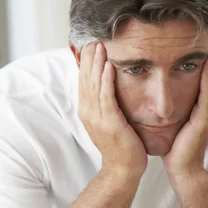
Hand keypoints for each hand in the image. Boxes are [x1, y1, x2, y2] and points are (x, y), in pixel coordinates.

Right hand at [79, 43, 147, 179]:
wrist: (123, 169)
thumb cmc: (121, 145)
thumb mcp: (109, 121)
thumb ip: (106, 104)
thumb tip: (109, 87)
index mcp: (87, 111)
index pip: (83, 81)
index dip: (85, 62)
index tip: (90, 44)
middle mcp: (88, 113)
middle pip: (85, 80)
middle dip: (89, 58)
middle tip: (93, 38)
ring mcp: (97, 118)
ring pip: (94, 86)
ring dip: (96, 64)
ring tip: (100, 46)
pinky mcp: (110, 123)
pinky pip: (106, 98)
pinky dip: (106, 81)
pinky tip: (109, 66)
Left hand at [163, 37, 207, 178]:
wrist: (181, 168)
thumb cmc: (175, 146)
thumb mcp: (174, 119)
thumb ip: (174, 104)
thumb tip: (161, 90)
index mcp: (203, 105)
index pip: (206, 76)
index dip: (207, 57)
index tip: (201, 38)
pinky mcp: (205, 119)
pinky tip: (206, 62)